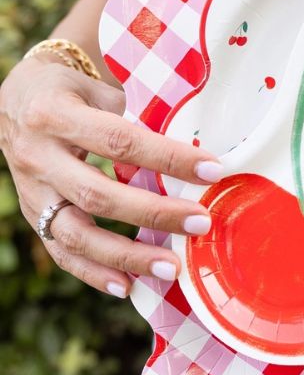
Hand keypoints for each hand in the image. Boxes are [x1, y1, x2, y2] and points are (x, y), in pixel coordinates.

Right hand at [0, 56, 223, 297]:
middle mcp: (38, 157)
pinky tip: (127, 286)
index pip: (120, 142)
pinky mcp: (33, 216)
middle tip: (201, 222)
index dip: (168, 158)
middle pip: (99, 195)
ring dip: (127, 255)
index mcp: (56, 115)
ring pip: (76, 234)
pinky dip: (93, 273)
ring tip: (171, 268)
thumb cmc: (75, 91)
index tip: (213, 170)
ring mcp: (32, 192)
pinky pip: (61, 251)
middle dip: (154, 213)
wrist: (18, 99)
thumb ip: (140, 114)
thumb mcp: (101, 88)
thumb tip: (197, 148)